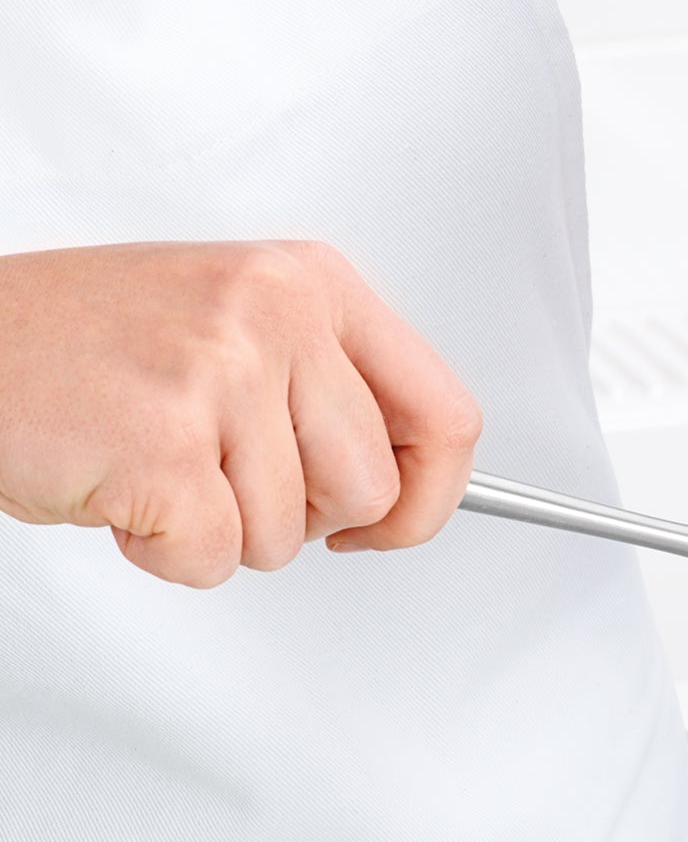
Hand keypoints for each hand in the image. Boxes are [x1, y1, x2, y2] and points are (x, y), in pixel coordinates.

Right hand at [0, 241, 481, 587]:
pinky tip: (120, 489)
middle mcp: (276, 315)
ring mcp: (221, 374)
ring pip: (291, 534)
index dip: (427, 498)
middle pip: (371, 490)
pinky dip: (164, 553)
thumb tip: (411, 486)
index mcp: (310, 283)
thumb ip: (328, 390)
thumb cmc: (85, 347)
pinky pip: (214, 558)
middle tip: (223, 477)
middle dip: (302, 517)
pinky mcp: (165, 443)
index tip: (384, 522)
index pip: (447, 419)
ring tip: (156, 466)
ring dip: (222, 531)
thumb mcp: (235, 329)